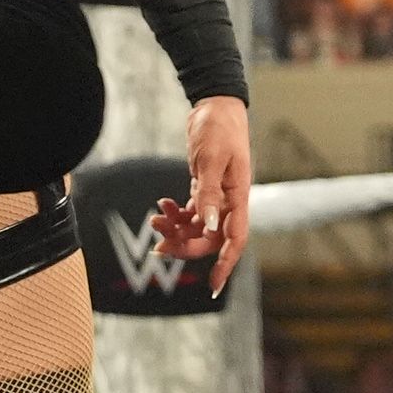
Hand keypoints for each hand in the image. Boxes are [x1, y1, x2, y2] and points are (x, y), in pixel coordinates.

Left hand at [151, 95, 252, 293]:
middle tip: (158, 245)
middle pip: (210, 238)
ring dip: (176, 230)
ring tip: (155, 220)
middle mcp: (229, 201)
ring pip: (198, 227)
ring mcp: (217, 196)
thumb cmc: (218, 128)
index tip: (214, 287)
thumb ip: (208, 193)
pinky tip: (162, 206)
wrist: (214, 105)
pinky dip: (176, 214)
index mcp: (238, 196)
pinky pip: (191, 212)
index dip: (226, 264)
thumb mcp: (210, 160)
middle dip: (185, 246)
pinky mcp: (205, 188)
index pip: (235, 239)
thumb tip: (208, 226)